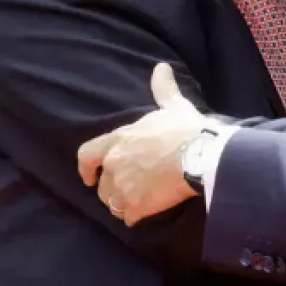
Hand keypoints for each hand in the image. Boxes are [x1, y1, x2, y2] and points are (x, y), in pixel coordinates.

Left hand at [77, 63, 209, 225]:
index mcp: (118, 139)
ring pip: (113, 203)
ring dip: (124, 204)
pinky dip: (137, 217)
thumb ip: (163, 89)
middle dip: (113, 189)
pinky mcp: (135, 206)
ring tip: (142, 202)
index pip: (87, 155)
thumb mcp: (172, 106)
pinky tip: (149, 213)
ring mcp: (122, 187)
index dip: (86, 168)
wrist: (199, 154)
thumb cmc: (185, 129)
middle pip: (102, 185)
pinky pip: (128, 218)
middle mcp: (114, 163)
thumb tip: (161, 67)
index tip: (89, 177)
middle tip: (130, 191)